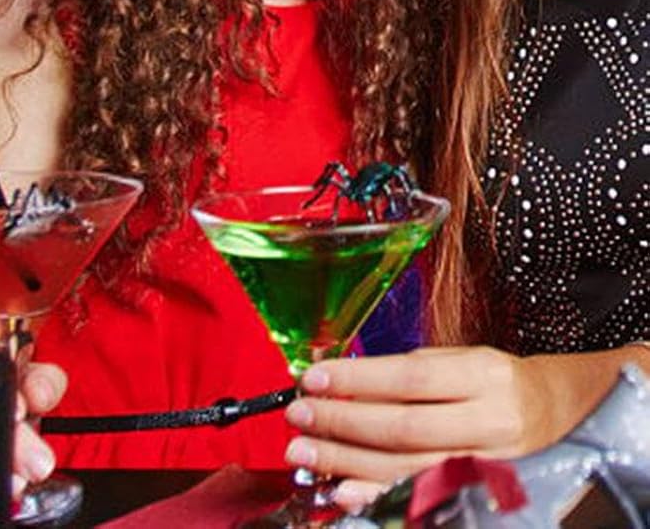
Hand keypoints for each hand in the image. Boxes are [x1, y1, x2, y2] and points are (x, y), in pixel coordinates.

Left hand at [283, 347, 591, 511]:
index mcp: (481, 375)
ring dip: (347, 461)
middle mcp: (486, 421)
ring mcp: (483, 463)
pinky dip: (377, 493)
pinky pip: (419, 494)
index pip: (410, 377)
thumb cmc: (493, 380)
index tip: (313, 378)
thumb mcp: (458, 359)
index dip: (357, 379)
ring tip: (304, 450)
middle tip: (298, 415)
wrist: (555, 413)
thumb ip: (404, 370)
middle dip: (343, 422)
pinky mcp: (475, 491)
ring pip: (407, 466)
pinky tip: (343, 489)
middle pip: (404, 427)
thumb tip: (339, 376)